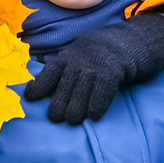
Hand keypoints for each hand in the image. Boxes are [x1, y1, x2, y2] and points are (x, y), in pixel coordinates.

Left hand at [22, 8, 163, 125]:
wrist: (133, 43)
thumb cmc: (103, 57)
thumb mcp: (80, 57)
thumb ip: (65, 70)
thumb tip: (43, 92)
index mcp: (68, 56)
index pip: (49, 73)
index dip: (39, 87)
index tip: (30, 98)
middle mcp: (78, 60)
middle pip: (63, 89)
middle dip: (58, 106)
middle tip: (58, 118)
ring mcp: (95, 65)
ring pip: (79, 94)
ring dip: (76, 111)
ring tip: (75, 120)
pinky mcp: (112, 70)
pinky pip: (100, 93)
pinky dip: (96, 106)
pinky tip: (94, 117)